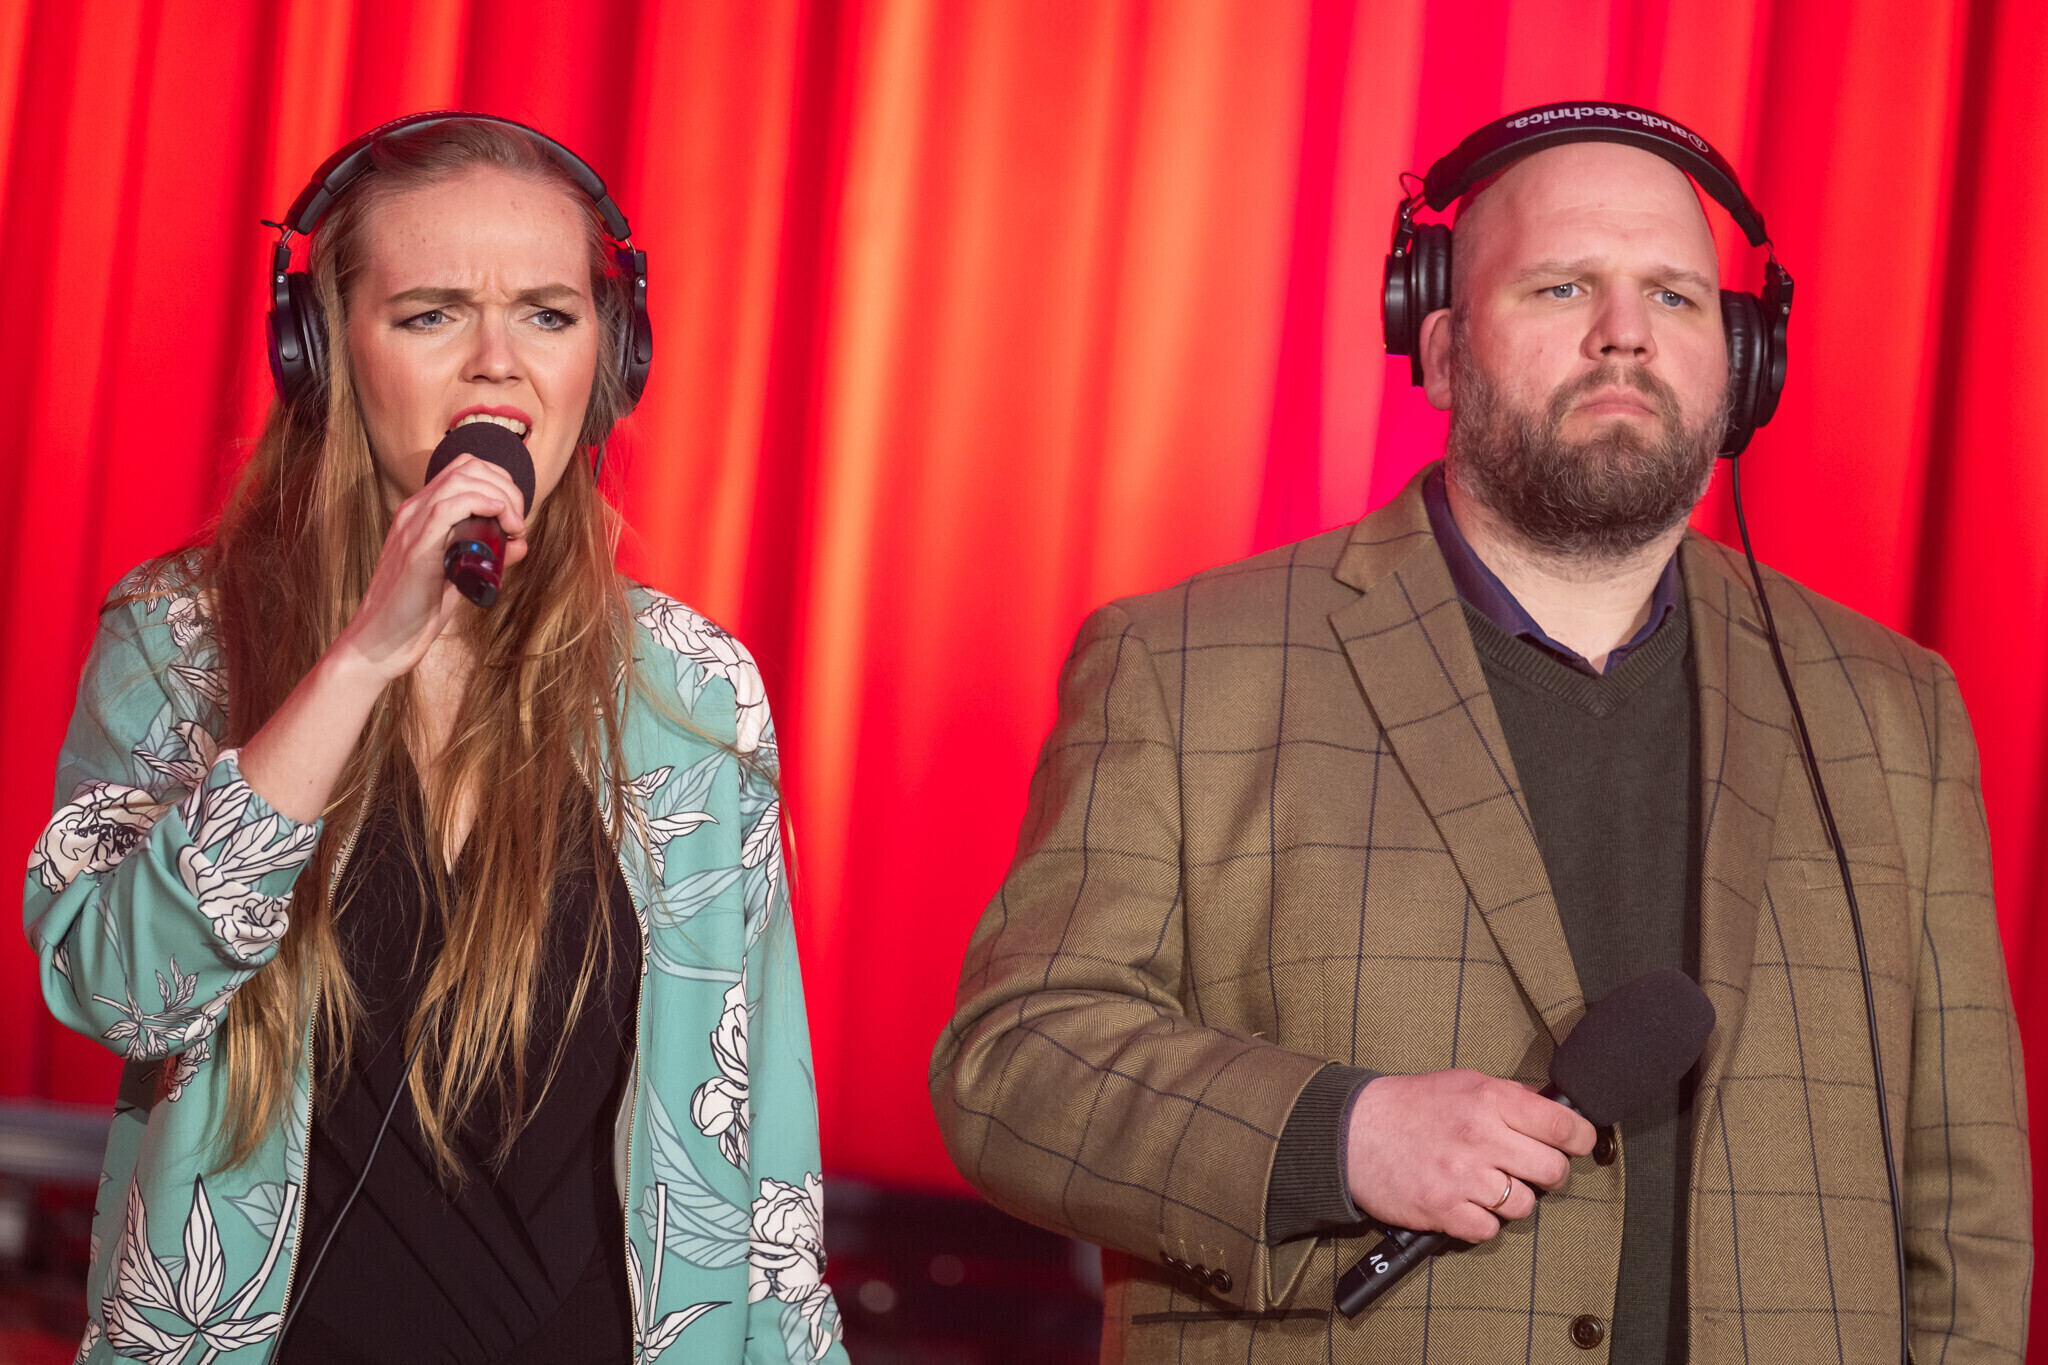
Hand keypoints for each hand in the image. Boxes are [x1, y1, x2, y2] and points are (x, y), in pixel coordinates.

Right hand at [237, 452, 527, 824]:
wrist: (381, 642)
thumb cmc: (417, 611)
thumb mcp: (458, 577)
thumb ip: (486, 557)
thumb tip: (519, 543)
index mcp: (420, 513)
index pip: (463, 469)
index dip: (499, 479)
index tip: (517, 512)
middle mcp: (413, 511)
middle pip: (467, 467)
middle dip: (506, 485)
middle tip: (519, 519)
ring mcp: (411, 526)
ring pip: (461, 480)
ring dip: (500, 495)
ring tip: (515, 523)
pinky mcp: (416, 548)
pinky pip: (447, 507)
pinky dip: (481, 504)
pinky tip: (500, 519)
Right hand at [1343, 1070, 1595, 1242]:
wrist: (1351, 1131)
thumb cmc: (1409, 1105)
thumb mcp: (1462, 1083)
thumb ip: (1508, 1096)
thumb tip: (1554, 1110)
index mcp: (1490, 1100)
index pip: (1563, 1126)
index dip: (1580, 1139)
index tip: (1576, 1144)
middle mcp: (1481, 1137)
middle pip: (1553, 1171)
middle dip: (1547, 1173)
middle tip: (1527, 1168)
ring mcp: (1462, 1177)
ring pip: (1524, 1206)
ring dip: (1511, 1200)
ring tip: (1487, 1185)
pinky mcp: (1442, 1210)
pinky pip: (1489, 1230)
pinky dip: (1481, 1222)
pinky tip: (1465, 1202)